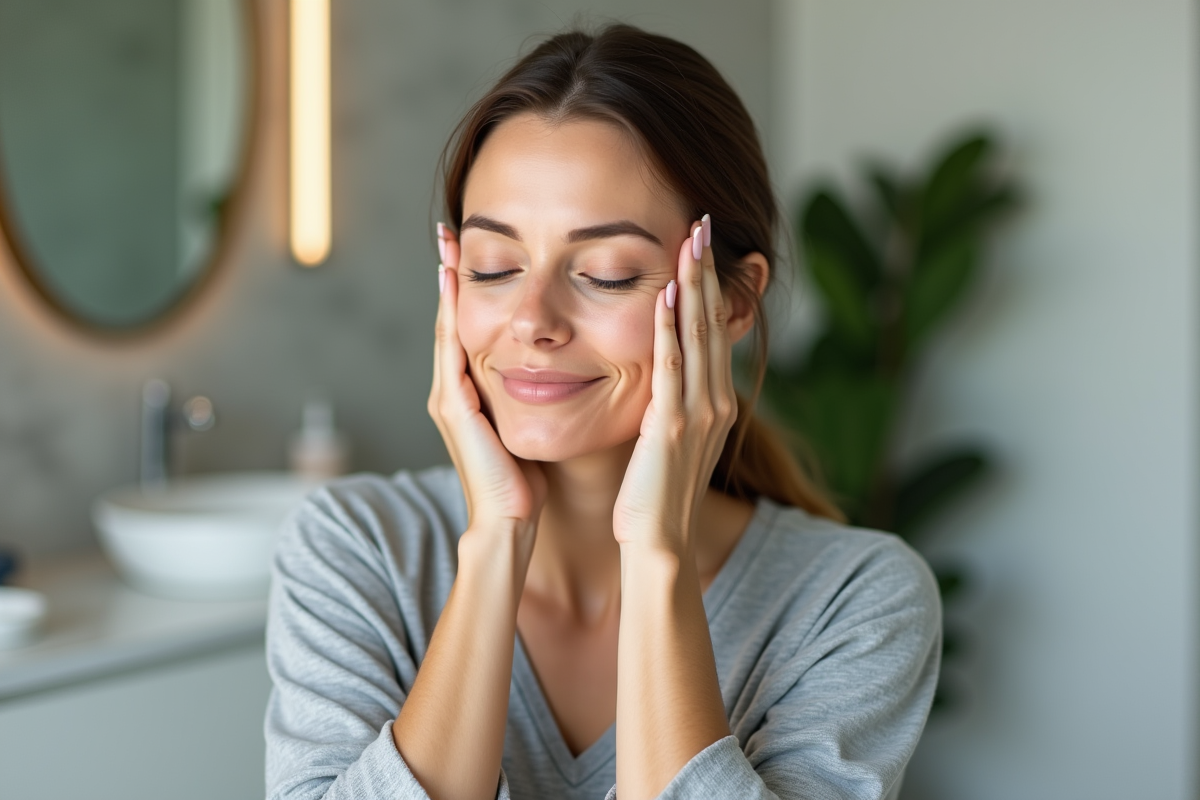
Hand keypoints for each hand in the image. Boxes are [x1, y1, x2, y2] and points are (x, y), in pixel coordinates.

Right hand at [429, 224, 546, 539]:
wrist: (510, 525)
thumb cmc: (526, 484)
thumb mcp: (531, 427)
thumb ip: (534, 397)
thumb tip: (559, 372)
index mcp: (472, 393)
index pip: (469, 329)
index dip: (470, 290)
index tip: (472, 249)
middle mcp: (453, 390)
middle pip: (452, 319)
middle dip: (450, 275)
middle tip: (449, 232)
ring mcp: (449, 397)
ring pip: (448, 328)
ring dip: (447, 285)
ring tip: (446, 244)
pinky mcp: (455, 408)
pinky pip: (451, 350)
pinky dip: (450, 314)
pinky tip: (453, 283)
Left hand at [613, 215, 735, 553]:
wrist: (659, 546)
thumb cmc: (655, 500)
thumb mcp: (670, 445)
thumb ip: (671, 408)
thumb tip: (663, 381)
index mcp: (713, 404)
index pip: (710, 332)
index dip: (707, 287)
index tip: (700, 246)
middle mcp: (714, 402)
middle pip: (710, 323)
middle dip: (707, 271)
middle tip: (702, 222)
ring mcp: (696, 414)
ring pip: (696, 337)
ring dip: (693, 286)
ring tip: (691, 240)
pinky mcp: (670, 428)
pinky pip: (671, 369)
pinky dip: (670, 331)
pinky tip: (666, 296)